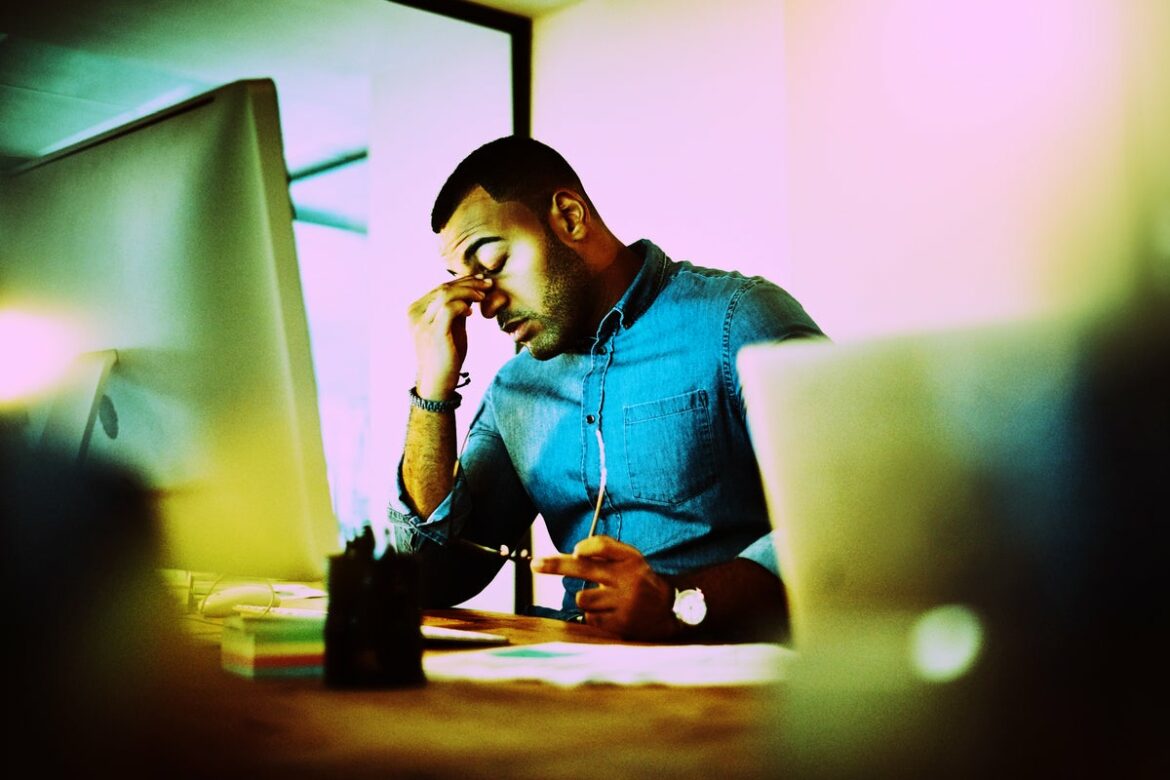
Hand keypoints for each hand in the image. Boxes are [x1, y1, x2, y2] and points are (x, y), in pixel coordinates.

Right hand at [407, 275, 493, 397]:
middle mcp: (415, 314)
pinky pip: (449, 308)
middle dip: (469, 283)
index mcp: (415, 310)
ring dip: (468, 291)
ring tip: (484, 295)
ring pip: (446, 294)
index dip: (462, 281)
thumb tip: (471, 291)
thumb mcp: (451, 327)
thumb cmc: (445, 356)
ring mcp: (421, 323)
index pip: (440, 288)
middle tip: (488, 283)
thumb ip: (456, 309)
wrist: (437, 382)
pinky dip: (462, 305)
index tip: (480, 279)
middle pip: (443, 288)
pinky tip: (471, 312)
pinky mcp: (432, 332)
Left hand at [532, 535, 678, 640]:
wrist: (670, 610)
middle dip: (555, 565)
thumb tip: (574, 552)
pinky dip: (594, 615)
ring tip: (604, 599)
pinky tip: (610, 613)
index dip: (587, 547)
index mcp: (630, 559)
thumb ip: (605, 549)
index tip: (574, 551)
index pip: (603, 546)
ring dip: (586, 599)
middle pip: (584, 568)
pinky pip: (590, 618)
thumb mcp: (631, 558)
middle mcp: (627, 579)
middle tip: (535, 564)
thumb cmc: (640, 579)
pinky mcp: (620, 625)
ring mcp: (623, 603)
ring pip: (583, 598)